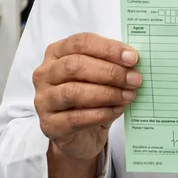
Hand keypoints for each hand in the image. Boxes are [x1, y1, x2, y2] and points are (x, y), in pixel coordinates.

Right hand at [33, 32, 140, 162]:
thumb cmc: (91, 96)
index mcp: (57, 52)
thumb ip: (112, 64)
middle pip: (75, 65)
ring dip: (106, 93)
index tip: (132, 58)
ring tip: (128, 96)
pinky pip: (75, 118)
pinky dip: (100, 113)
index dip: (108, 48)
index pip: (81, 42)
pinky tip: (117, 110)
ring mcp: (43, 100)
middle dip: (110, 72)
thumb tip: (134, 59)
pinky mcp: (49, 125)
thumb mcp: (100, 75)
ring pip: (73, 92)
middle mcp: (45, 74)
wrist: (81, 135)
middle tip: (134, 79)